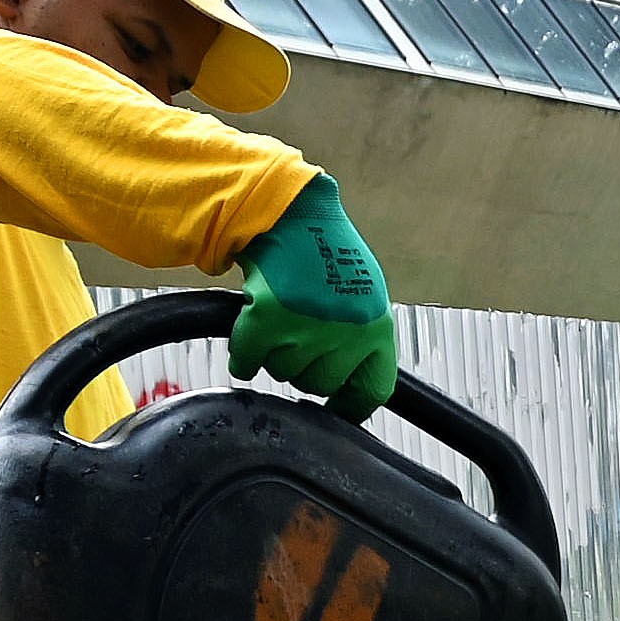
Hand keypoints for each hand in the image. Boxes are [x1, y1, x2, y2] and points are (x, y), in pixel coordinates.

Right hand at [228, 174, 397, 415]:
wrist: (290, 213)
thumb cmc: (326, 252)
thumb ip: (363, 338)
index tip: (335, 407)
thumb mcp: (365, 295)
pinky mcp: (268, 320)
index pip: (373, 390)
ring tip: (280, 316)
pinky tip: (248, 334)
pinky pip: (248, 360)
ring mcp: (307, 327)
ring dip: (274, 352)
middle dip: (304, 364)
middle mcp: (347, 332)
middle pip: (319, 384)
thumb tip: (355, 389)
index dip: (351, 405)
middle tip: (297, 332)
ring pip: (282, 372)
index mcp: (376, 327)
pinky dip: (243, 353)